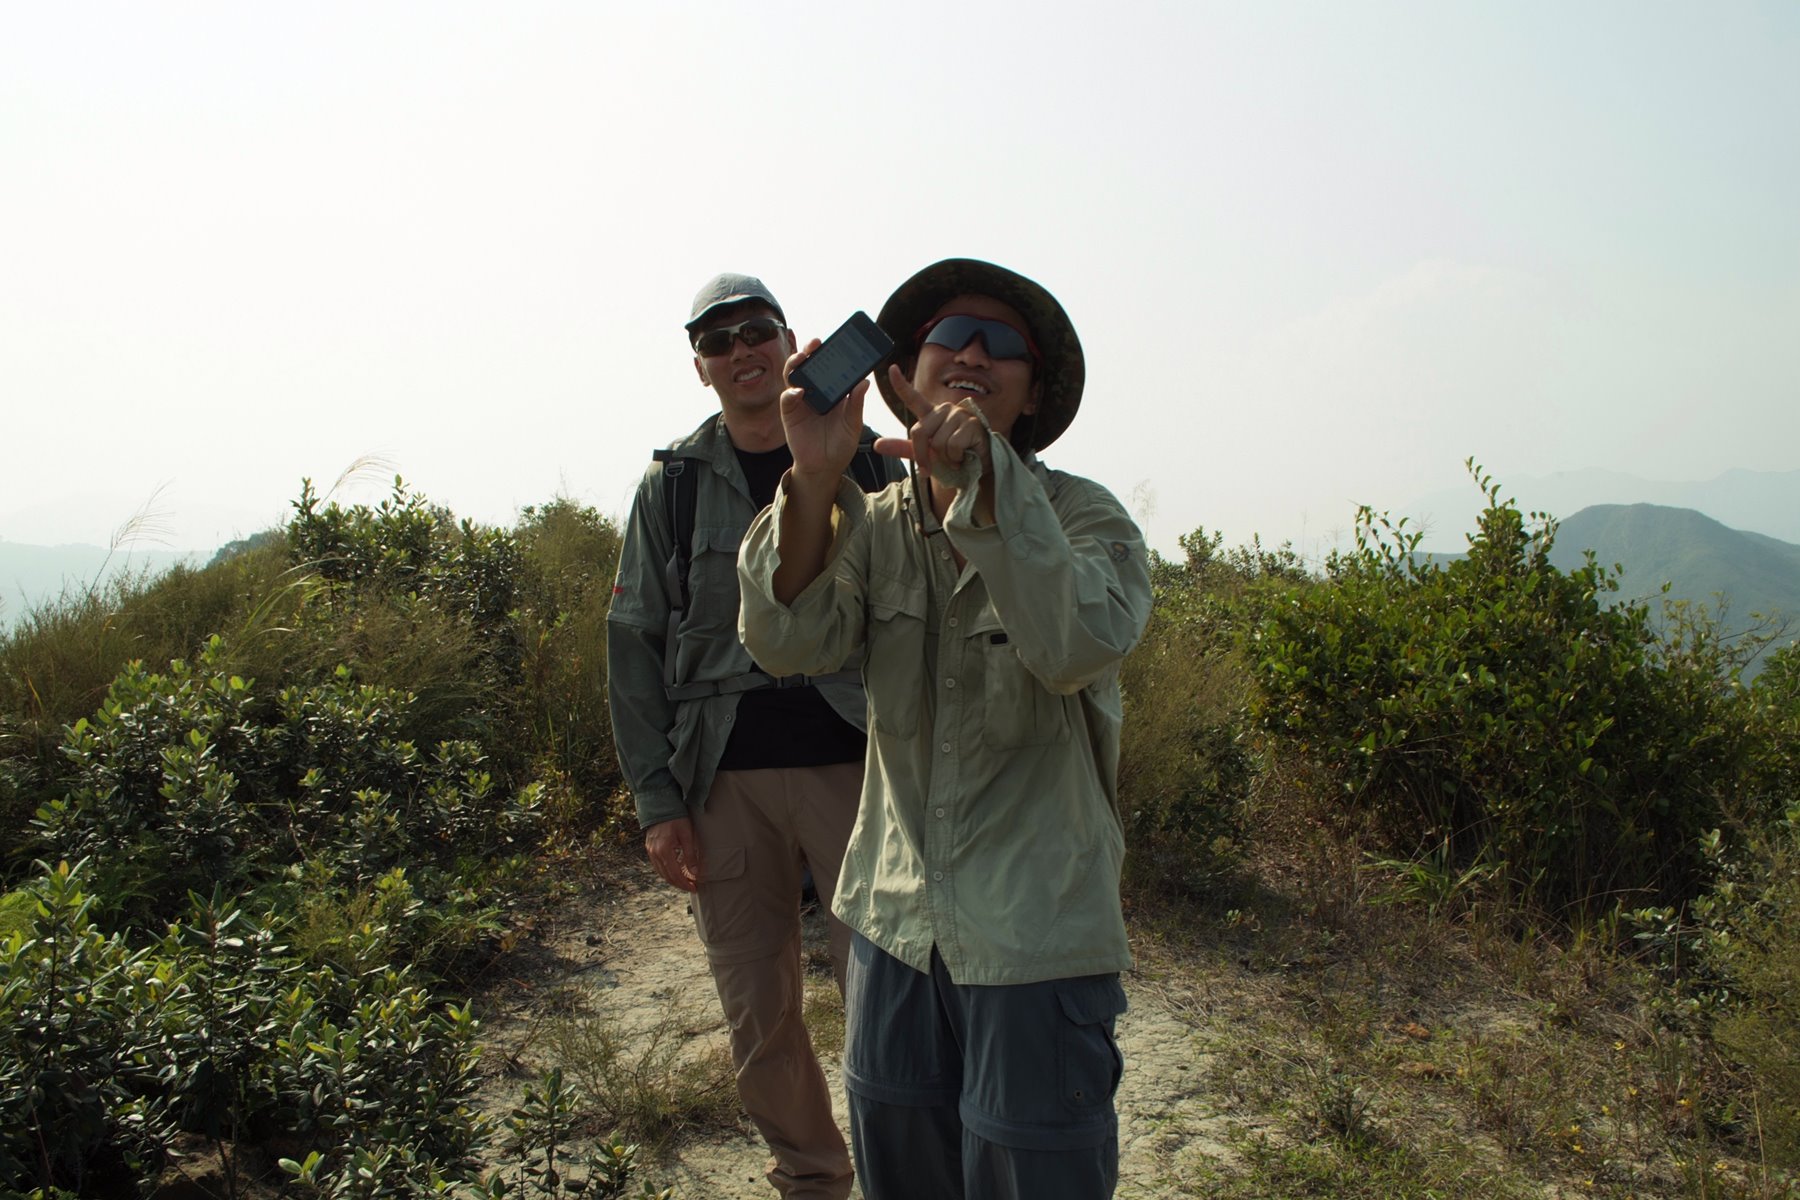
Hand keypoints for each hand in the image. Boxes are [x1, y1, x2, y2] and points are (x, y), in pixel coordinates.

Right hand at [645, 817, 700, 891]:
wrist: (662, 805)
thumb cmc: (677, 818)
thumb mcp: (687, 835)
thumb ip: (690, 855)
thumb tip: (695, 873)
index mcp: (664, 850)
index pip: (675, 874)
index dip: (685, 883)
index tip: (694, 887)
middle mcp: (655, 853)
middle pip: (667, 876)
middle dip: (680, 884)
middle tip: (692, 887)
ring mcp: (650, 851)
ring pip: (661, 872)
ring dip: (673, 879)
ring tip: (685, 881)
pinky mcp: (650, 848)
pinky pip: (658, 866)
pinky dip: (667, 871)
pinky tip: (676, 871)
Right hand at [779, 340, 870, 486]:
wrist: (825, 467)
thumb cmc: (841, 444)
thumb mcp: (853, 424)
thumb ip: (856, 404)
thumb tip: (864, 382)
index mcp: (832, 390)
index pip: (830, 365)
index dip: (830, 352)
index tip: (837, 340)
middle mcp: (815, 391)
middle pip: (809, 365)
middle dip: (810, 351)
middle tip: (815, 344)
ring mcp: (801, 401)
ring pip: (794, 376)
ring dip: (796, 364)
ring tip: (802, 358)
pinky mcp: (790, 413)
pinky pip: (787, 398)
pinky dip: (791, 393)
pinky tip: (799, 391)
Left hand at [872, 364, 991, 488]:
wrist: (979, 466)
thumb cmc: (952, 456)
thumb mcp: (926, 453)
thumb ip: (903, 448)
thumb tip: (876, 445)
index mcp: (931, 414)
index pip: (913, 398)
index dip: (901, 385)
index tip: (892, 368)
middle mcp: (944, 410)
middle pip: (920, 432)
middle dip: (926, 454)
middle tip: (941, 461)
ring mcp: (959, 414)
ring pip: (938, 442)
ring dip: (946, 458)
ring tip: (956, 457)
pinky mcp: (971, 424)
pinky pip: (953, 446)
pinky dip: (956, 458)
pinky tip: (964, 457)